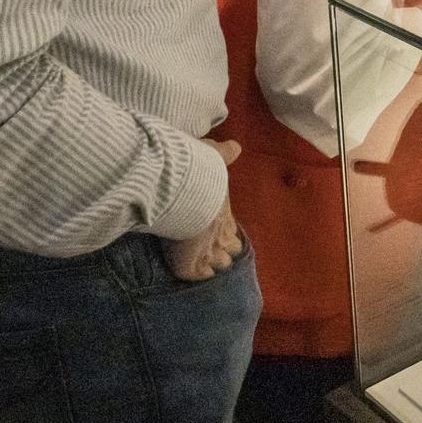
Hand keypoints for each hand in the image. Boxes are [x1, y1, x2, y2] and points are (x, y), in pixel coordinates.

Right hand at [162, 140, 243, 281]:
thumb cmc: (200, 171)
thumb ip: (225, 154)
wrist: (185, 188)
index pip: (232, 230)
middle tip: (212, 250)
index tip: (222, 233)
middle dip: (223, 252)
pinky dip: (194, 274)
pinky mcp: (189, 266)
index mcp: (226, 213)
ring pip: (218, 266)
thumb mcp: (215, 157)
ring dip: (211, 264)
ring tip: (201, 263)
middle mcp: (221, 236)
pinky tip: (187, 272)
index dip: (227, 234)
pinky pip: (196, 276)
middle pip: (230, 251)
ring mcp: (207, 253)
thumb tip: (236, 146)